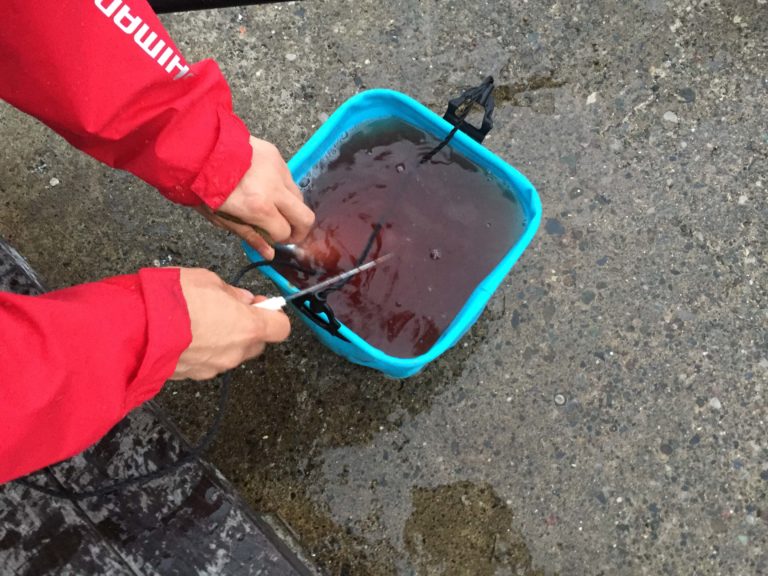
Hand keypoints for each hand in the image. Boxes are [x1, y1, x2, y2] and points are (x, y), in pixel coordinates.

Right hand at [171, 268, 289, 380]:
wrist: (135, 328)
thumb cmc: (173, 300)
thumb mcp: (207, 280)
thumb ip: (231, 292)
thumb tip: (243, 299)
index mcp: (248, 327)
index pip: (281, 328)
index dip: (272, 315)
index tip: (260, 304)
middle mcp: (236, 352)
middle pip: (256, 343)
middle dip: (247, 327)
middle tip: (228, 309)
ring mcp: (214, 367)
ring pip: (231, 354)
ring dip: (224, 340)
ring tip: (200, 321)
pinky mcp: (194, 376)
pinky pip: (208, 362)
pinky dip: (203, 350)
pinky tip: (186, 335)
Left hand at [196, 137, 314, 259]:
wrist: (195, 149)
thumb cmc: (203, 187)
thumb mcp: (222, 218)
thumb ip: (250, 236)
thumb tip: (269, 254)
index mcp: (258, 207)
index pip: (284, 232)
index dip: (279, 239)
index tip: (272, 238)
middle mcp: (274, 188)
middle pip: (305, 217)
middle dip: (299, 229)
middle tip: (288, 232)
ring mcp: (278, 169)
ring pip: (299, 196)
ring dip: (290, 206)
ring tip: (273, 206)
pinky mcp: (276, 154)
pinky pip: (288, 177)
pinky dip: (282, 186)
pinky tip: (264, 186)